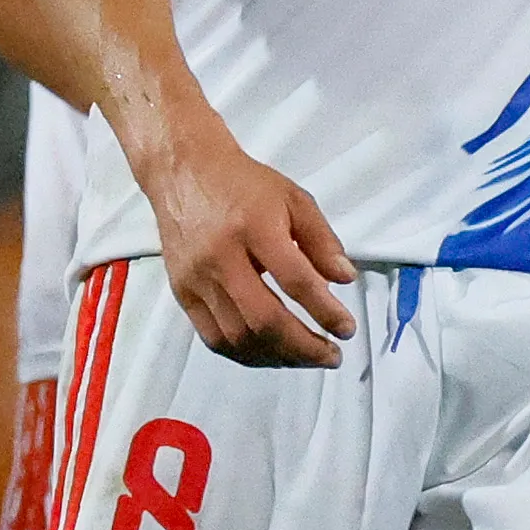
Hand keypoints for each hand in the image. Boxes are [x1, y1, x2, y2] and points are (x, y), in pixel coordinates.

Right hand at [142, 132, 355, 368]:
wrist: (184, 172)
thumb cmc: (241, 184)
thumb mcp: (293, 199)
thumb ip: (322, 239)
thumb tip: (344, 279)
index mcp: (253, 226)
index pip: (295, 280)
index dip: (325, 311)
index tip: (346, 328)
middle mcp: (221, 256)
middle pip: (264, 319)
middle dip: (304, 347)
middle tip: (330, 355)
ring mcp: (197, 278)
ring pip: (238, 336)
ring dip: (277, 356)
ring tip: (305, 357)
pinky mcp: (183, 292)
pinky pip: (214, 338)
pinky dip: (246, 354)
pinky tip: (270, 353)